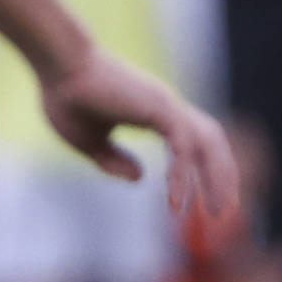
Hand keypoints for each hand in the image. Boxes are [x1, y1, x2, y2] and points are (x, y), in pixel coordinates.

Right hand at [40, 49, 242, 229]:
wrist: (57, 67)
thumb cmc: (66, 97)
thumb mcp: (88, 140)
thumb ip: (112, 160)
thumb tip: (141, 178)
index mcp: (155, 111)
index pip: (194, 142)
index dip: (205, 170)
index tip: (206, 202)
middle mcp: (168, 106)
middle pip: (211, 142)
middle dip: (223, 176)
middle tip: (225, 214)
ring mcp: (167, 104)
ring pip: (208, 143)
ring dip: (216, 177)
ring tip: (216, 212)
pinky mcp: (160, 107)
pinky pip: (182, 147)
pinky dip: (182, 176)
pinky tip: (175, 202)